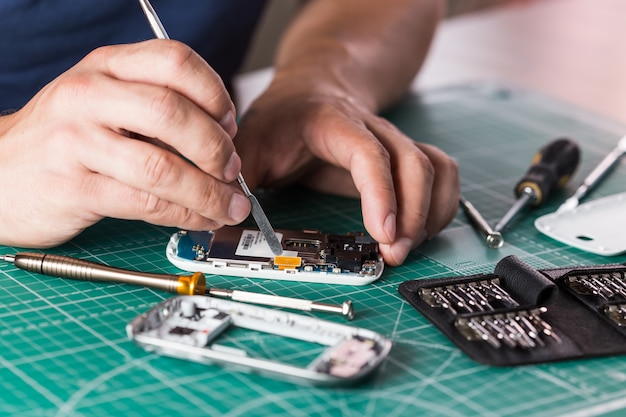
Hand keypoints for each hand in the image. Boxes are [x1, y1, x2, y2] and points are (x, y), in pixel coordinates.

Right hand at [0, 40, 250, 247]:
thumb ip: (154, 104)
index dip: (215, 92)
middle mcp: (89, 95)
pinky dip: (184, 214)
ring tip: (229, 205)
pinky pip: (145, 203)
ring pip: (163, 166)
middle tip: (232, 169)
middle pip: (173, 112)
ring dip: (209, 192)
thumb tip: (222, 136)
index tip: (229, 123)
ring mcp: (77, 141)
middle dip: (216, 147)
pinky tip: (199, 218)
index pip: (175, 60)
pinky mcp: (74, 187)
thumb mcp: (103, 101)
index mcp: (106, 66)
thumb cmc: (63, 139)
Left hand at [235, 78, 459, 265]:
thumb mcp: (250, 142)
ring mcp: (395, 141)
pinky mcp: (406, 155)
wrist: (313, 88)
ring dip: (433, 213)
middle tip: (393, 255)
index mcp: (334, 124)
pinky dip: (443, 205)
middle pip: (414, 164)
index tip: (382, 234)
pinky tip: (423, 230)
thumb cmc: (283, 119)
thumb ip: (236, 178)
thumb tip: (218, 222)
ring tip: (407, 247)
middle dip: (414, 214)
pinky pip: (443, 174)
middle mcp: (374, 130)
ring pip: (437, 169)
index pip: (368, 154)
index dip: (380, 193)